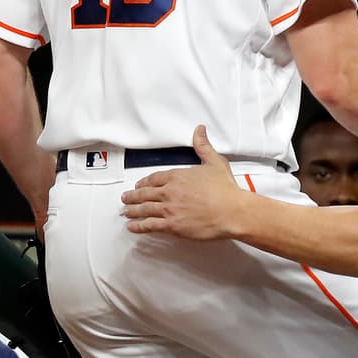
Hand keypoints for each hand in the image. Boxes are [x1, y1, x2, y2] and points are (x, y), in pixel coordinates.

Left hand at [121, 125, 245, 239]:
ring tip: (125, 212)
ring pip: (144, 209)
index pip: (154, 178)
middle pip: (144, 194)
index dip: (144, 182)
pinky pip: (149, 225)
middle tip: (125, 198)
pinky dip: (138, 226)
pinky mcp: (172, 225)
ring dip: (132, 210)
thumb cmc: (225, 189)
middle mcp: (169, 192)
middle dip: (132, 196)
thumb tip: (199, 130)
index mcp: (177, 176)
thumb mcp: (215, 162)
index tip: (139, 185)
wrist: (232, 211)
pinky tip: (132, 227)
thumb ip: (203, 146)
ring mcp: (169, 209)